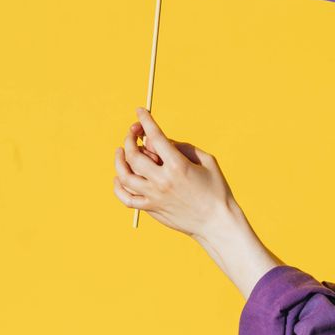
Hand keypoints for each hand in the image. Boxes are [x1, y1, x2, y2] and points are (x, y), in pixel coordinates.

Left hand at [113, 107, 237, 239]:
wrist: (216, 223)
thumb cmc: (216, 190)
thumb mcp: (208, 161)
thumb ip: (184, 147)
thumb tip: (163, 141)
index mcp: (178, 166)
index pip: (156, 136)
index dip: (146, 120)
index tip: (141, 111)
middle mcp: (162, 180)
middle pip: (134, 154)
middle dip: (130, 138)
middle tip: (133, 131)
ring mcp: (154, 196)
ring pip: (125, 175)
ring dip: (120, 159)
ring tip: (120, 151)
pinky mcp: (151, 209)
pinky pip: (126, 198)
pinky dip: (118, 186)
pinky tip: (119, 177)